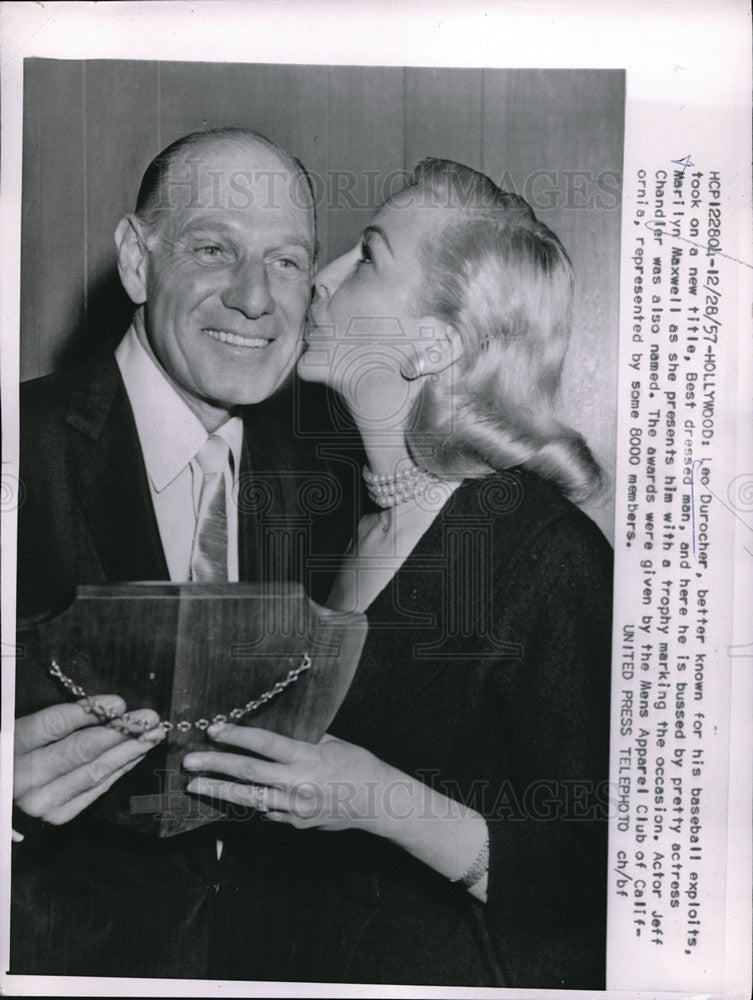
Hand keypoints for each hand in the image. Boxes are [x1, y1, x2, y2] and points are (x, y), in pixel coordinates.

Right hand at [13, 697, 163, 826]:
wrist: (3, 791)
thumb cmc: (17, 753)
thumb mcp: (24, 729)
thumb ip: (57, 720)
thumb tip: (105, 709)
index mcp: (11, 748)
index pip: (54, 726)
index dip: (90, 713)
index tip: (119, 703)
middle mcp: (25, 779)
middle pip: (81, 751)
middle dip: (121, 732)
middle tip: (150, 718)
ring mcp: (43, 802)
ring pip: (94, 772)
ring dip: (129, 751)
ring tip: (153, 734)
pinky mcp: (59, 815)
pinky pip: (97, 788)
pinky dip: (120, 769)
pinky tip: (137, 754)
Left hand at [183, 724, 391, 832]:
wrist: (377, 802)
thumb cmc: (358, 765)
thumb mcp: (332, 743)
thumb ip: (302, 739)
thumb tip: (272, 730)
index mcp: (308, 757)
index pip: (264, 744)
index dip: (236, 735)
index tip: (213, 729)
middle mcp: (297, 783)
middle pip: (248, 772)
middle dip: (215, 765)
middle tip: (189, 761)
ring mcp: (294, 807)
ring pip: (248, 797)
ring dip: (219, 790)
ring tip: (195, 784)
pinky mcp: (294, 822)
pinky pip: (264, 810)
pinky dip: (246, 803)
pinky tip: (227, 797)